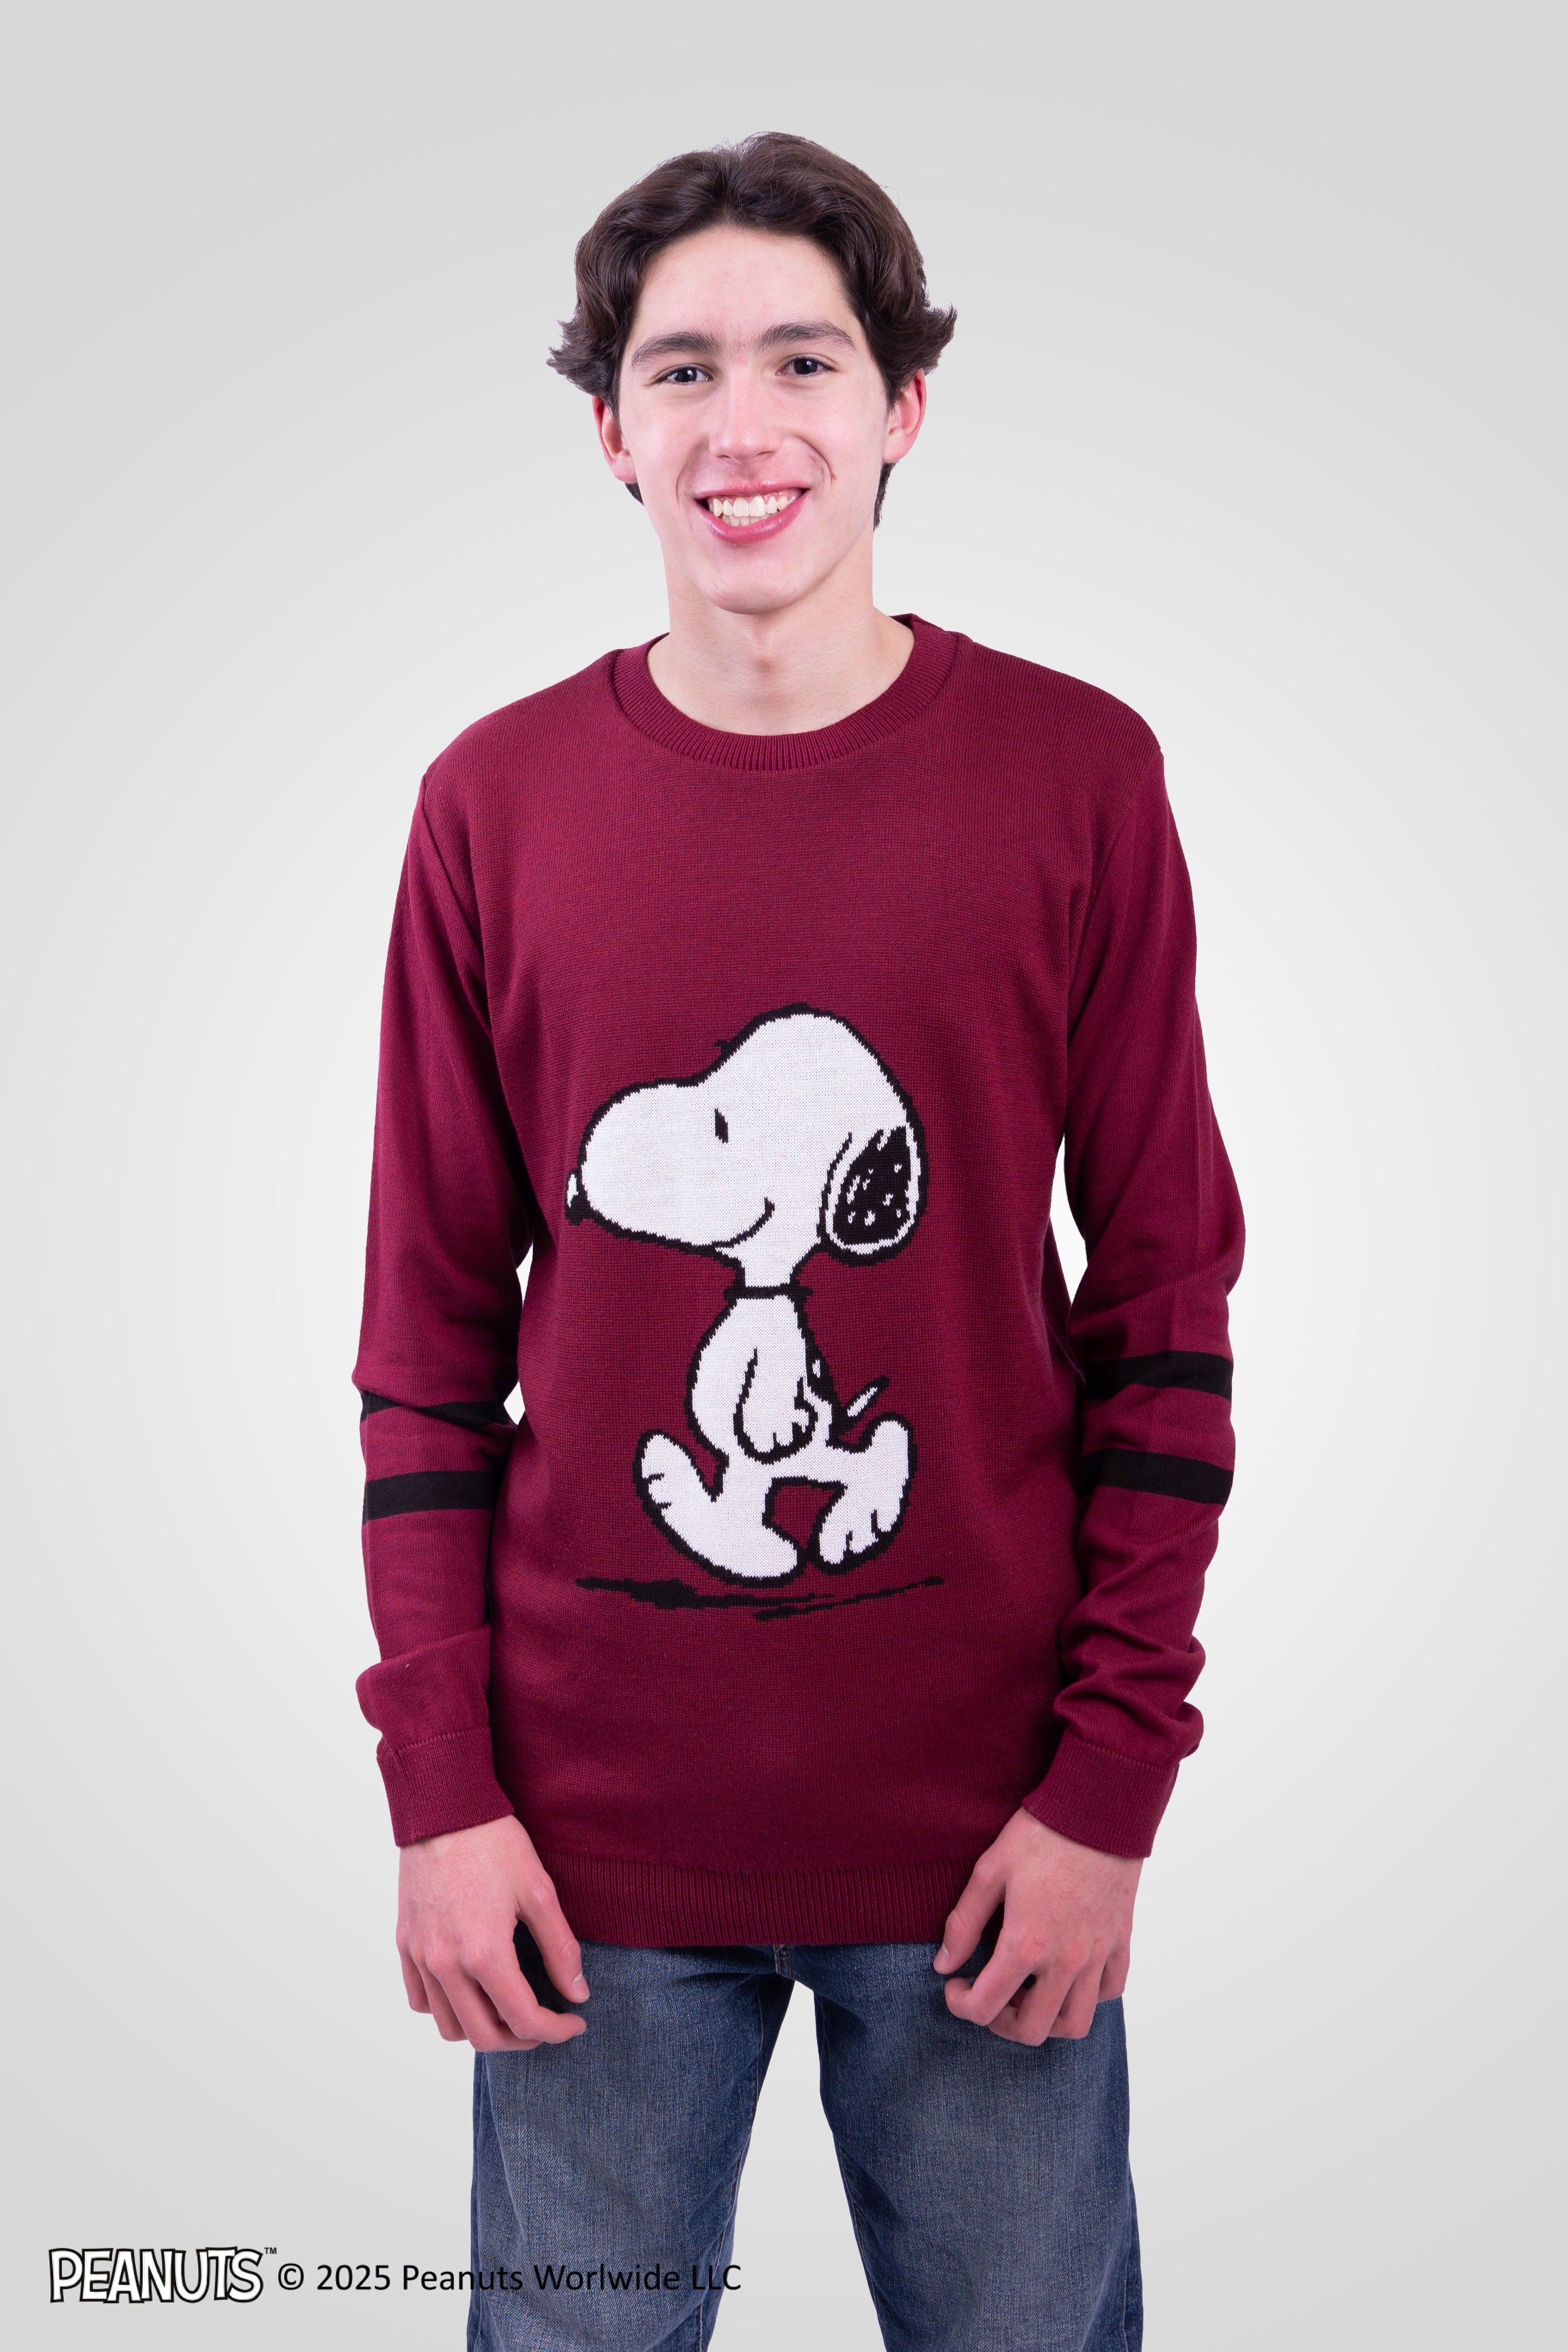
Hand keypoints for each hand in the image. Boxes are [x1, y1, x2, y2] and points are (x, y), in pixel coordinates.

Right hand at [396, 1814, 588, 2051]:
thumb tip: (578, 1994)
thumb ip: (560, 1949)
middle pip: (484, 2036)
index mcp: (484, 1953)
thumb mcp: (539, 1891)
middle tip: (546, 2023)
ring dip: (482, 2030)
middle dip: (522, 2040)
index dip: (555, 2031)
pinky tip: (469, 1990)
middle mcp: (446, 1964)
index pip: (523, 2019)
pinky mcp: (405, 1943)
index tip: (576, 2021)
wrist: (443, 1808)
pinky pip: (420, 1999)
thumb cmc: (494, 1843)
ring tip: (509, 2010)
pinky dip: (445, 2008)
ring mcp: (421, 1956)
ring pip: (448, 2026)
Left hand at [935, 1808, 1141, 2044]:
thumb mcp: (989, 1871)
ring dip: (1047, 2020)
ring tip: (1028, 1993)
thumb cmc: (1042, 1834)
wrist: (1098, 1808)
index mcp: (1026, 1944)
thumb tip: (944, 1964)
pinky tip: (1068, 1974)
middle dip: (1000, 2022)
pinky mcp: (1120, 1942)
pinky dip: (1088, 1995)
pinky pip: (1110, 1991)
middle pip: (1032, 2030)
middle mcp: (1065, 1961)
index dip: (960, 2004)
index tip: (954, 1985)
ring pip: (1076, 2023)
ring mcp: (1097, 1956)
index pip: (985, 2007)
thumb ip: (964, 1923)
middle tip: (988, 1992)